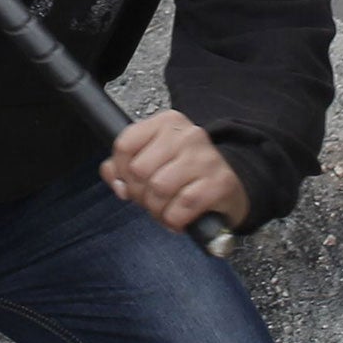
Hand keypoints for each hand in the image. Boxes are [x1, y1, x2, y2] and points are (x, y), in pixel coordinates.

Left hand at [103, 109, 249, 232]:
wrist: (229, 187)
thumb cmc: (186, 174)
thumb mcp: (154, 160)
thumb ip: (124, 165)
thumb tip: (114, 178)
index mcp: (167, 123)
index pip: (125, 144)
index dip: (120, 171)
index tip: (130, 182)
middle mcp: (188, 135)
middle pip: (139, 170)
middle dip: (139, 194)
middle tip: (152, 200)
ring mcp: (205, 158)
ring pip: (159, 189)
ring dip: (157, 210)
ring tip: (165, 210)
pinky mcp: (219, 183)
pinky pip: (181, 208)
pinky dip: (175, 220)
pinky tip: (180, 218)